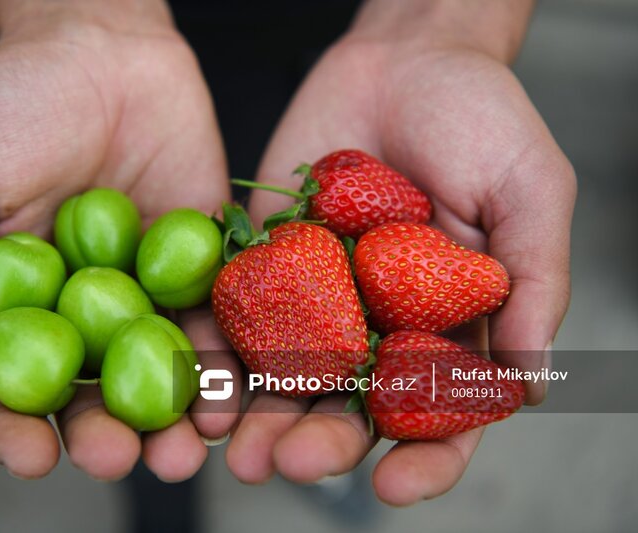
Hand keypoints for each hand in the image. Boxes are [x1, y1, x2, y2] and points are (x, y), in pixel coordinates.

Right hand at [0, 0, 228, 479]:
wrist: (102, 44)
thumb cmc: (12, 103)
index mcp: (13, 301)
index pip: (7, 383)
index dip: (14, 428)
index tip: (33, 457)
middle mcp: (80, 309)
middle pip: (90, 394)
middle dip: (105, 436)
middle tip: (120, 458)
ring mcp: (142, 292)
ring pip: (156, 375)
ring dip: (170, 421)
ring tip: (184, 451)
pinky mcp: (197, 266)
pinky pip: (211, 324)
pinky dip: (220, 366)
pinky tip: (227, 400)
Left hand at [227, 0, 574, 504]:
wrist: (403, 58)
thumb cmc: (481, 119)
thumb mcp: (530, 192)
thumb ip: (535, 283)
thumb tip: (529, 382)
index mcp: (451, 324)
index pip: (443, 413)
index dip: (425, 458)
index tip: (396, 486)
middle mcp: (384, 323)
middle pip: (354, 407)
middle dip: (325, 442)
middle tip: (293, 463)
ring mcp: (323, 296)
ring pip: (291, 376)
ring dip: (263, 418)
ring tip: (236, 450)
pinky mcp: (272, 261)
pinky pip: (245, 313)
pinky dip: (225, 352)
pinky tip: (206, 384)